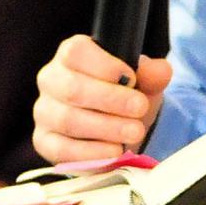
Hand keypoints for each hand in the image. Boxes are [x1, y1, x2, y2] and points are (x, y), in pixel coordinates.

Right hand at [32, 34, 171, 163]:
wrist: (116, 128)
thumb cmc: (124, 96)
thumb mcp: (143, 82)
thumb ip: (151, 74)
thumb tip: (160, 70)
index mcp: (71, 55)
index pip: (76, 52)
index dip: (105, 65)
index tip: (131, 79)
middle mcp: (51, 79)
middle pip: (72, 88)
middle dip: (111, 100)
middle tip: (139, 108)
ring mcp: (44, 111)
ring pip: (68, 119)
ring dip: (106, 127)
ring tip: (134, 131)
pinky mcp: (44, 141)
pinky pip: (61, 148)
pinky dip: (91, 152)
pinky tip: (114, 151)